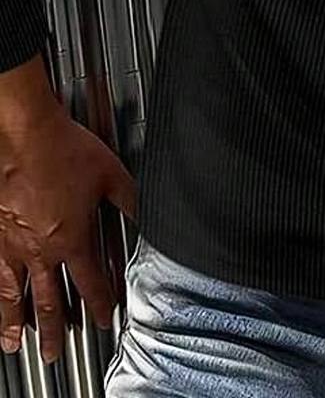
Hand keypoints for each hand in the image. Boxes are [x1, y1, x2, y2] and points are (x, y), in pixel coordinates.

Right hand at [0, 100, 137, 364]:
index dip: (102, 303)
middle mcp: (40, 250)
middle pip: (48, 301)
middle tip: (57, 353)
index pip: (91, 283)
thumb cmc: (62, 148)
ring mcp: (12, 245)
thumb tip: (150, 214)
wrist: (23, 133)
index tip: (106, 318)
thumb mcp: (109, 173)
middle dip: (56, 329)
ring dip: (17, 322)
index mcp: (72, 238)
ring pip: (13, 295)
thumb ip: (130, 200)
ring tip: (16, 343)